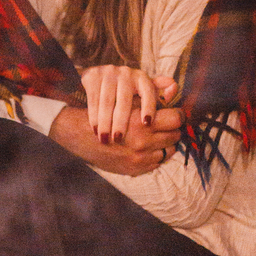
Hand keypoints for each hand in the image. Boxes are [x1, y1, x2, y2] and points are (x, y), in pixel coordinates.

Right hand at [49, 103, 180, 175]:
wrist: (79, 134)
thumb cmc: (106, 110)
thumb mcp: (129, 97)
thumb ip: (153, 91)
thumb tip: (174, 87)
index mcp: (142, 121)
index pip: (176, 118)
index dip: (176, 114)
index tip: (173, 114)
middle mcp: (142, 141)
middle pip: (174, 135)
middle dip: (171, 129)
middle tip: (166, 125)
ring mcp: (138, 158)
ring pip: (168, 150)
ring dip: (165, 143)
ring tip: (157, 137)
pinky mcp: (133, 169)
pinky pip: (157, 163)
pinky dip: (155, 155)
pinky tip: (147, 148)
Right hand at [81, 65, 177, 144]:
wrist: (94, 83)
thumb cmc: (123, 94)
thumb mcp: (141, 95)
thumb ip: (158, 96)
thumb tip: (174, 88)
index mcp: (141, 78)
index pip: (149, 92)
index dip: (149, 107)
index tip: (147, 124)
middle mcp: (126, 73)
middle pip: (125, 101)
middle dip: (122, 122)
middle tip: (119, 139)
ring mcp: (108, 73)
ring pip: (107, 103)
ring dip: (106, 123)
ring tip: (106, 139)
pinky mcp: (92, 77)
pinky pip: (93, 100)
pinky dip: (94, 116)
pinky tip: (95, 130)